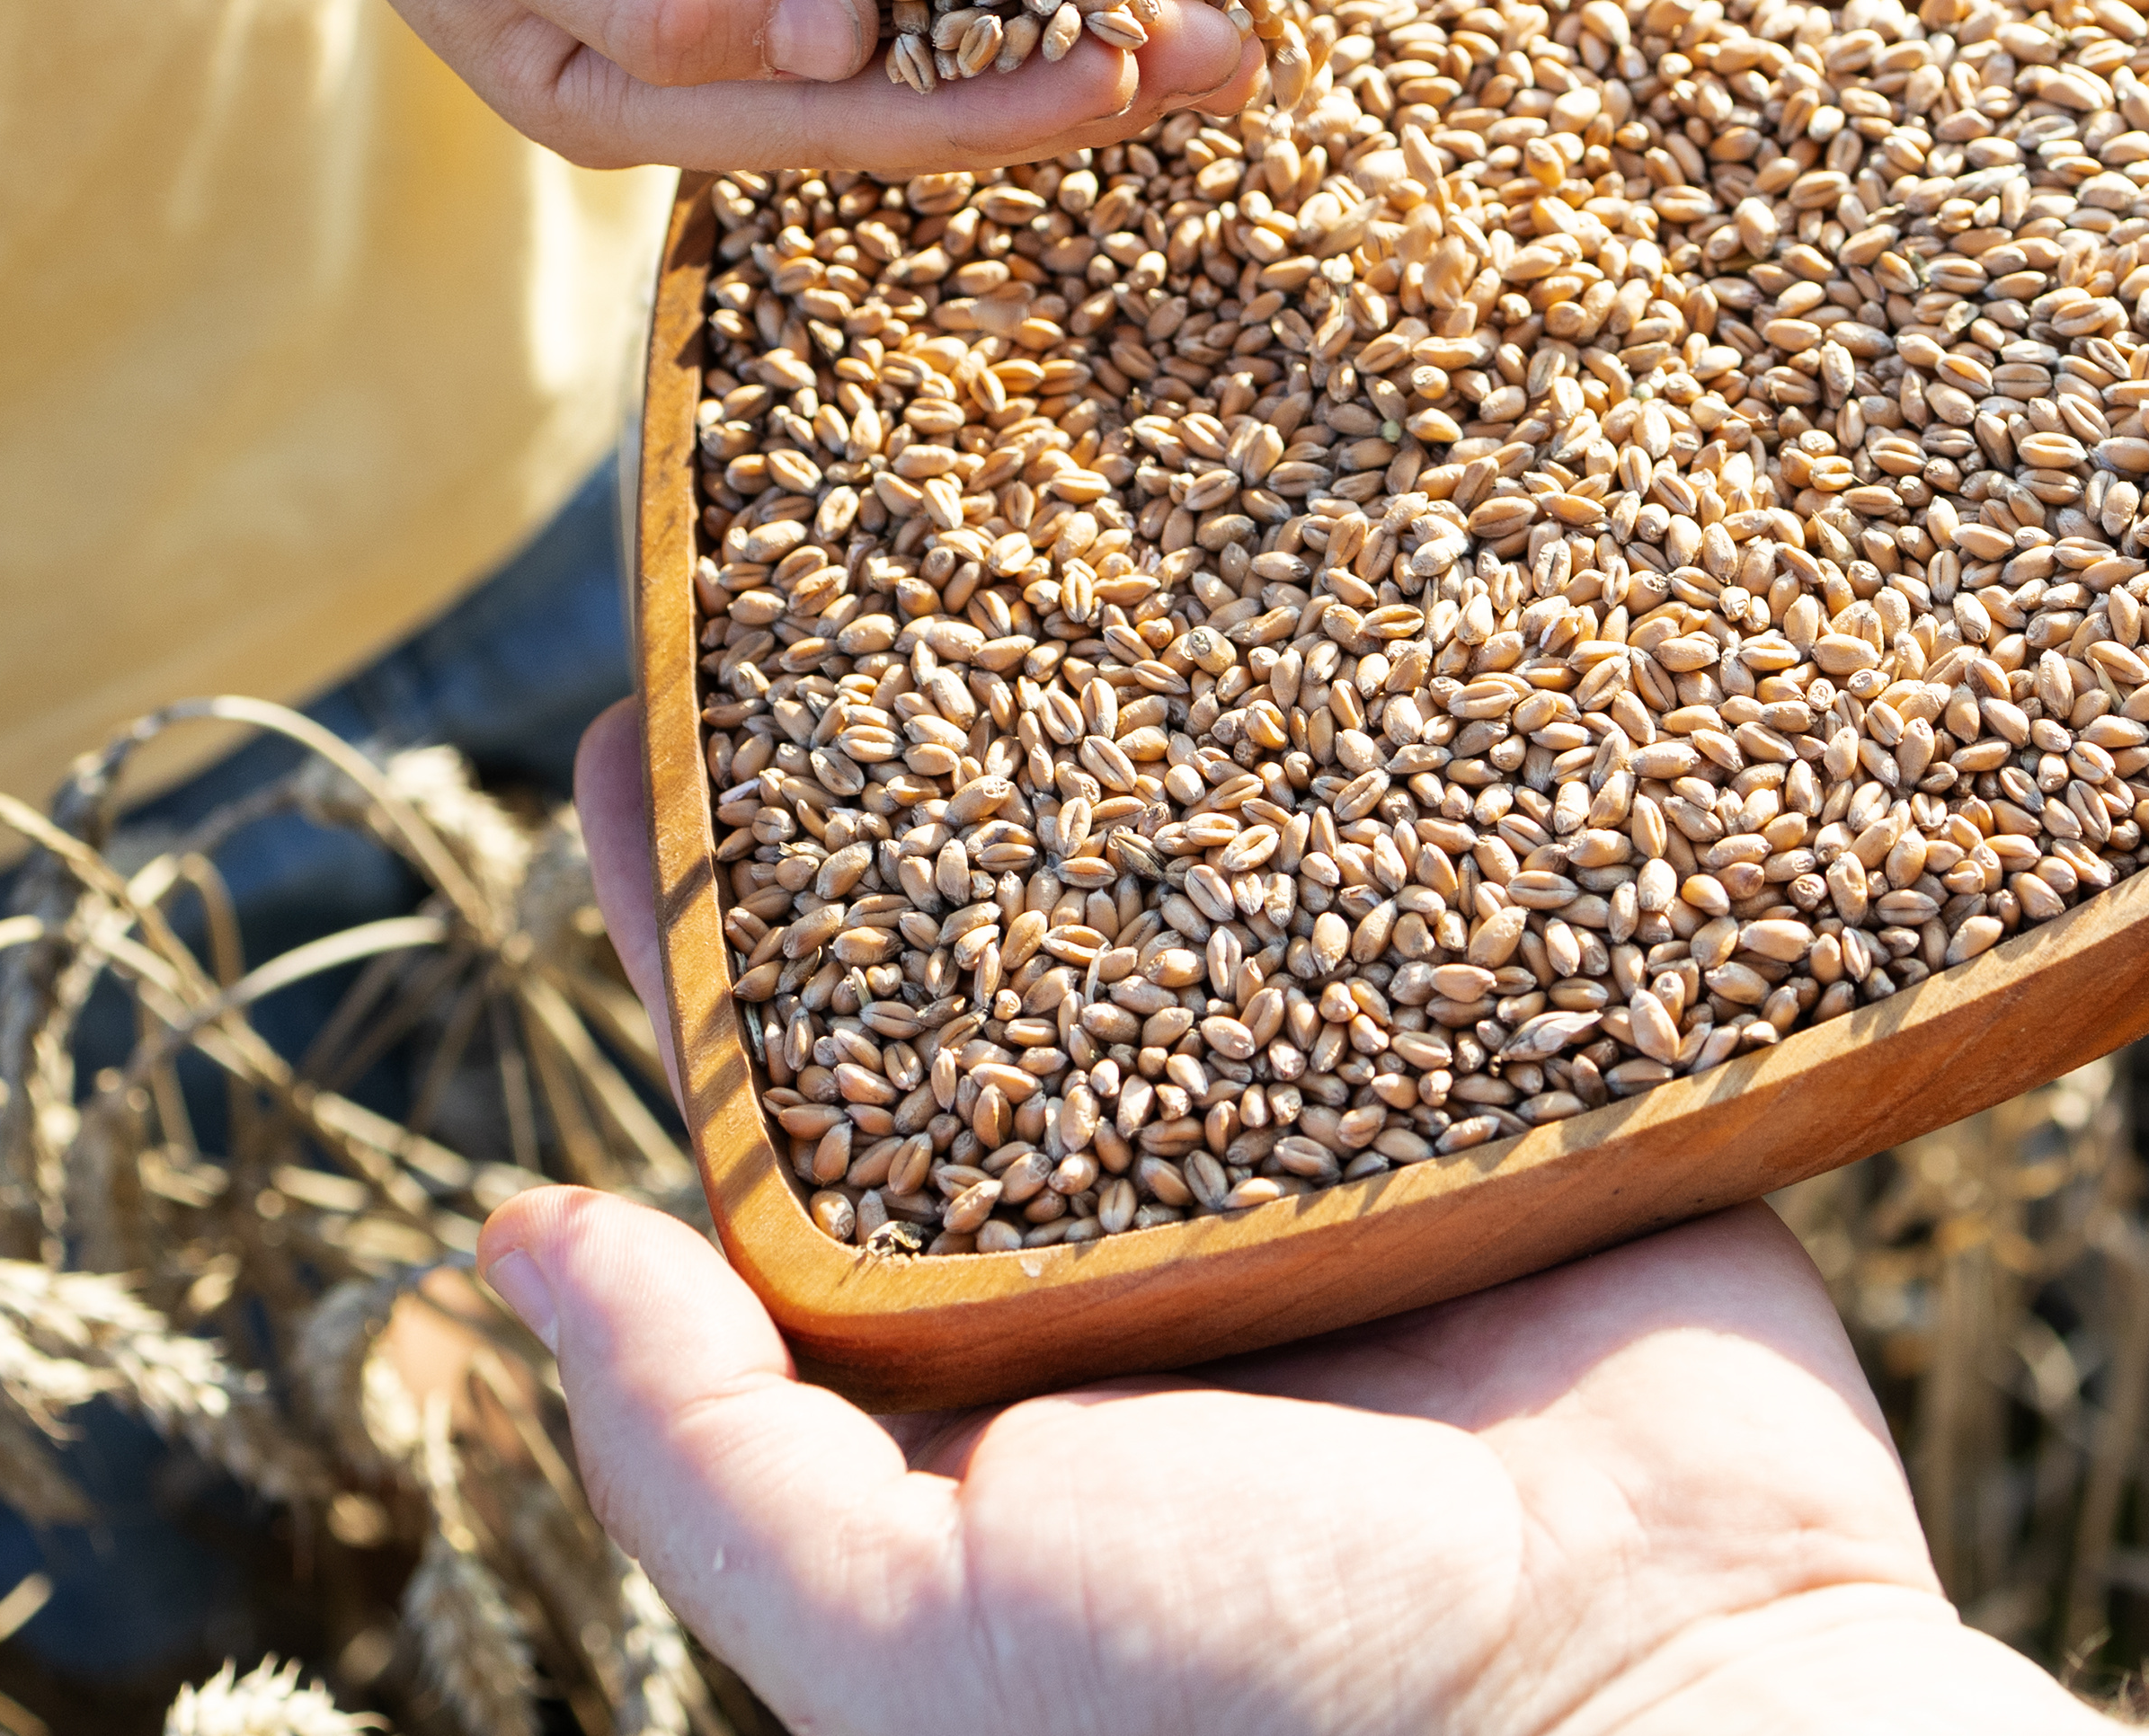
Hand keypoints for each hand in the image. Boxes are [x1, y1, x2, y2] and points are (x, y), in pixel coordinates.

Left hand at [471, 707, 2102, 1735]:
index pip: (789, 1089)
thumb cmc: (1257, 1704)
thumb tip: (510, 1227)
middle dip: (899, 771)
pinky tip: (1313, 614)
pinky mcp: (1514, 1086)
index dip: (697, 919)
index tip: (625, 735)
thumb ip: (705, 1443)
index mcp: (976, 1338)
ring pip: (1197, 895)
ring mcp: (1329, 1141)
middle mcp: (1135, 1223)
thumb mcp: (911, 1616)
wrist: (1638, 1705)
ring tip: (1037, 531)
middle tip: (823, 558)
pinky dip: (1382, 779)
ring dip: (1124, 732)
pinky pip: (1432, 903)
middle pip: (984, 947)